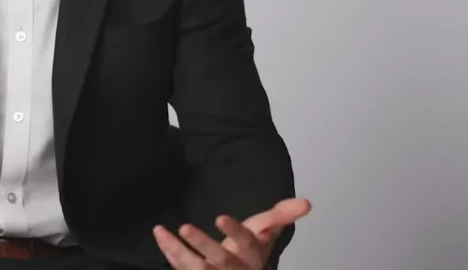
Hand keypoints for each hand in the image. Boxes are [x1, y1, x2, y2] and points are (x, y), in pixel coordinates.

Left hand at [152, 198, 310, 269]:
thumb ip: (283, 214)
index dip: (235, 231)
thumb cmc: (252, 247)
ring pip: (196, 268)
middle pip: (219, 259)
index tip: (219, 217)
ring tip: (162, 232)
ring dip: (178, 251)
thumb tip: (306, 203)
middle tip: (185, 227)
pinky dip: (170, 254)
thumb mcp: (268, 229)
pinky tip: (161, 237)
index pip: (248, 243)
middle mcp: (235, 269)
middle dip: (202, 244)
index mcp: (254, 256)